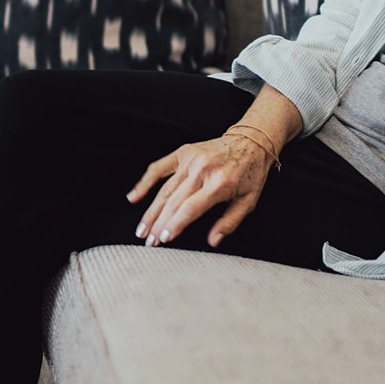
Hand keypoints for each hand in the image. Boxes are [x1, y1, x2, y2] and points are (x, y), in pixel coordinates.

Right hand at [127, 132, 272, 248]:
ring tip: (141, 229)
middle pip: (174, 202)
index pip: (190, 208)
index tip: (163, 239)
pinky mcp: (183, 152)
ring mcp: (190, 160)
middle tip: (149, 241)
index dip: (175, 225)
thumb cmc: (250, 174)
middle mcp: (202, 170)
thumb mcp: (248, 201)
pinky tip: (133, 197)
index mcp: (219, 184)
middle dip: (159, 224)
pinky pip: (158, 168)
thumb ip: (229, 222)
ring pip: (164, 190)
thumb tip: (213, 242)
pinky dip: (144, 183)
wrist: (250, 141)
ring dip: (151, 211)